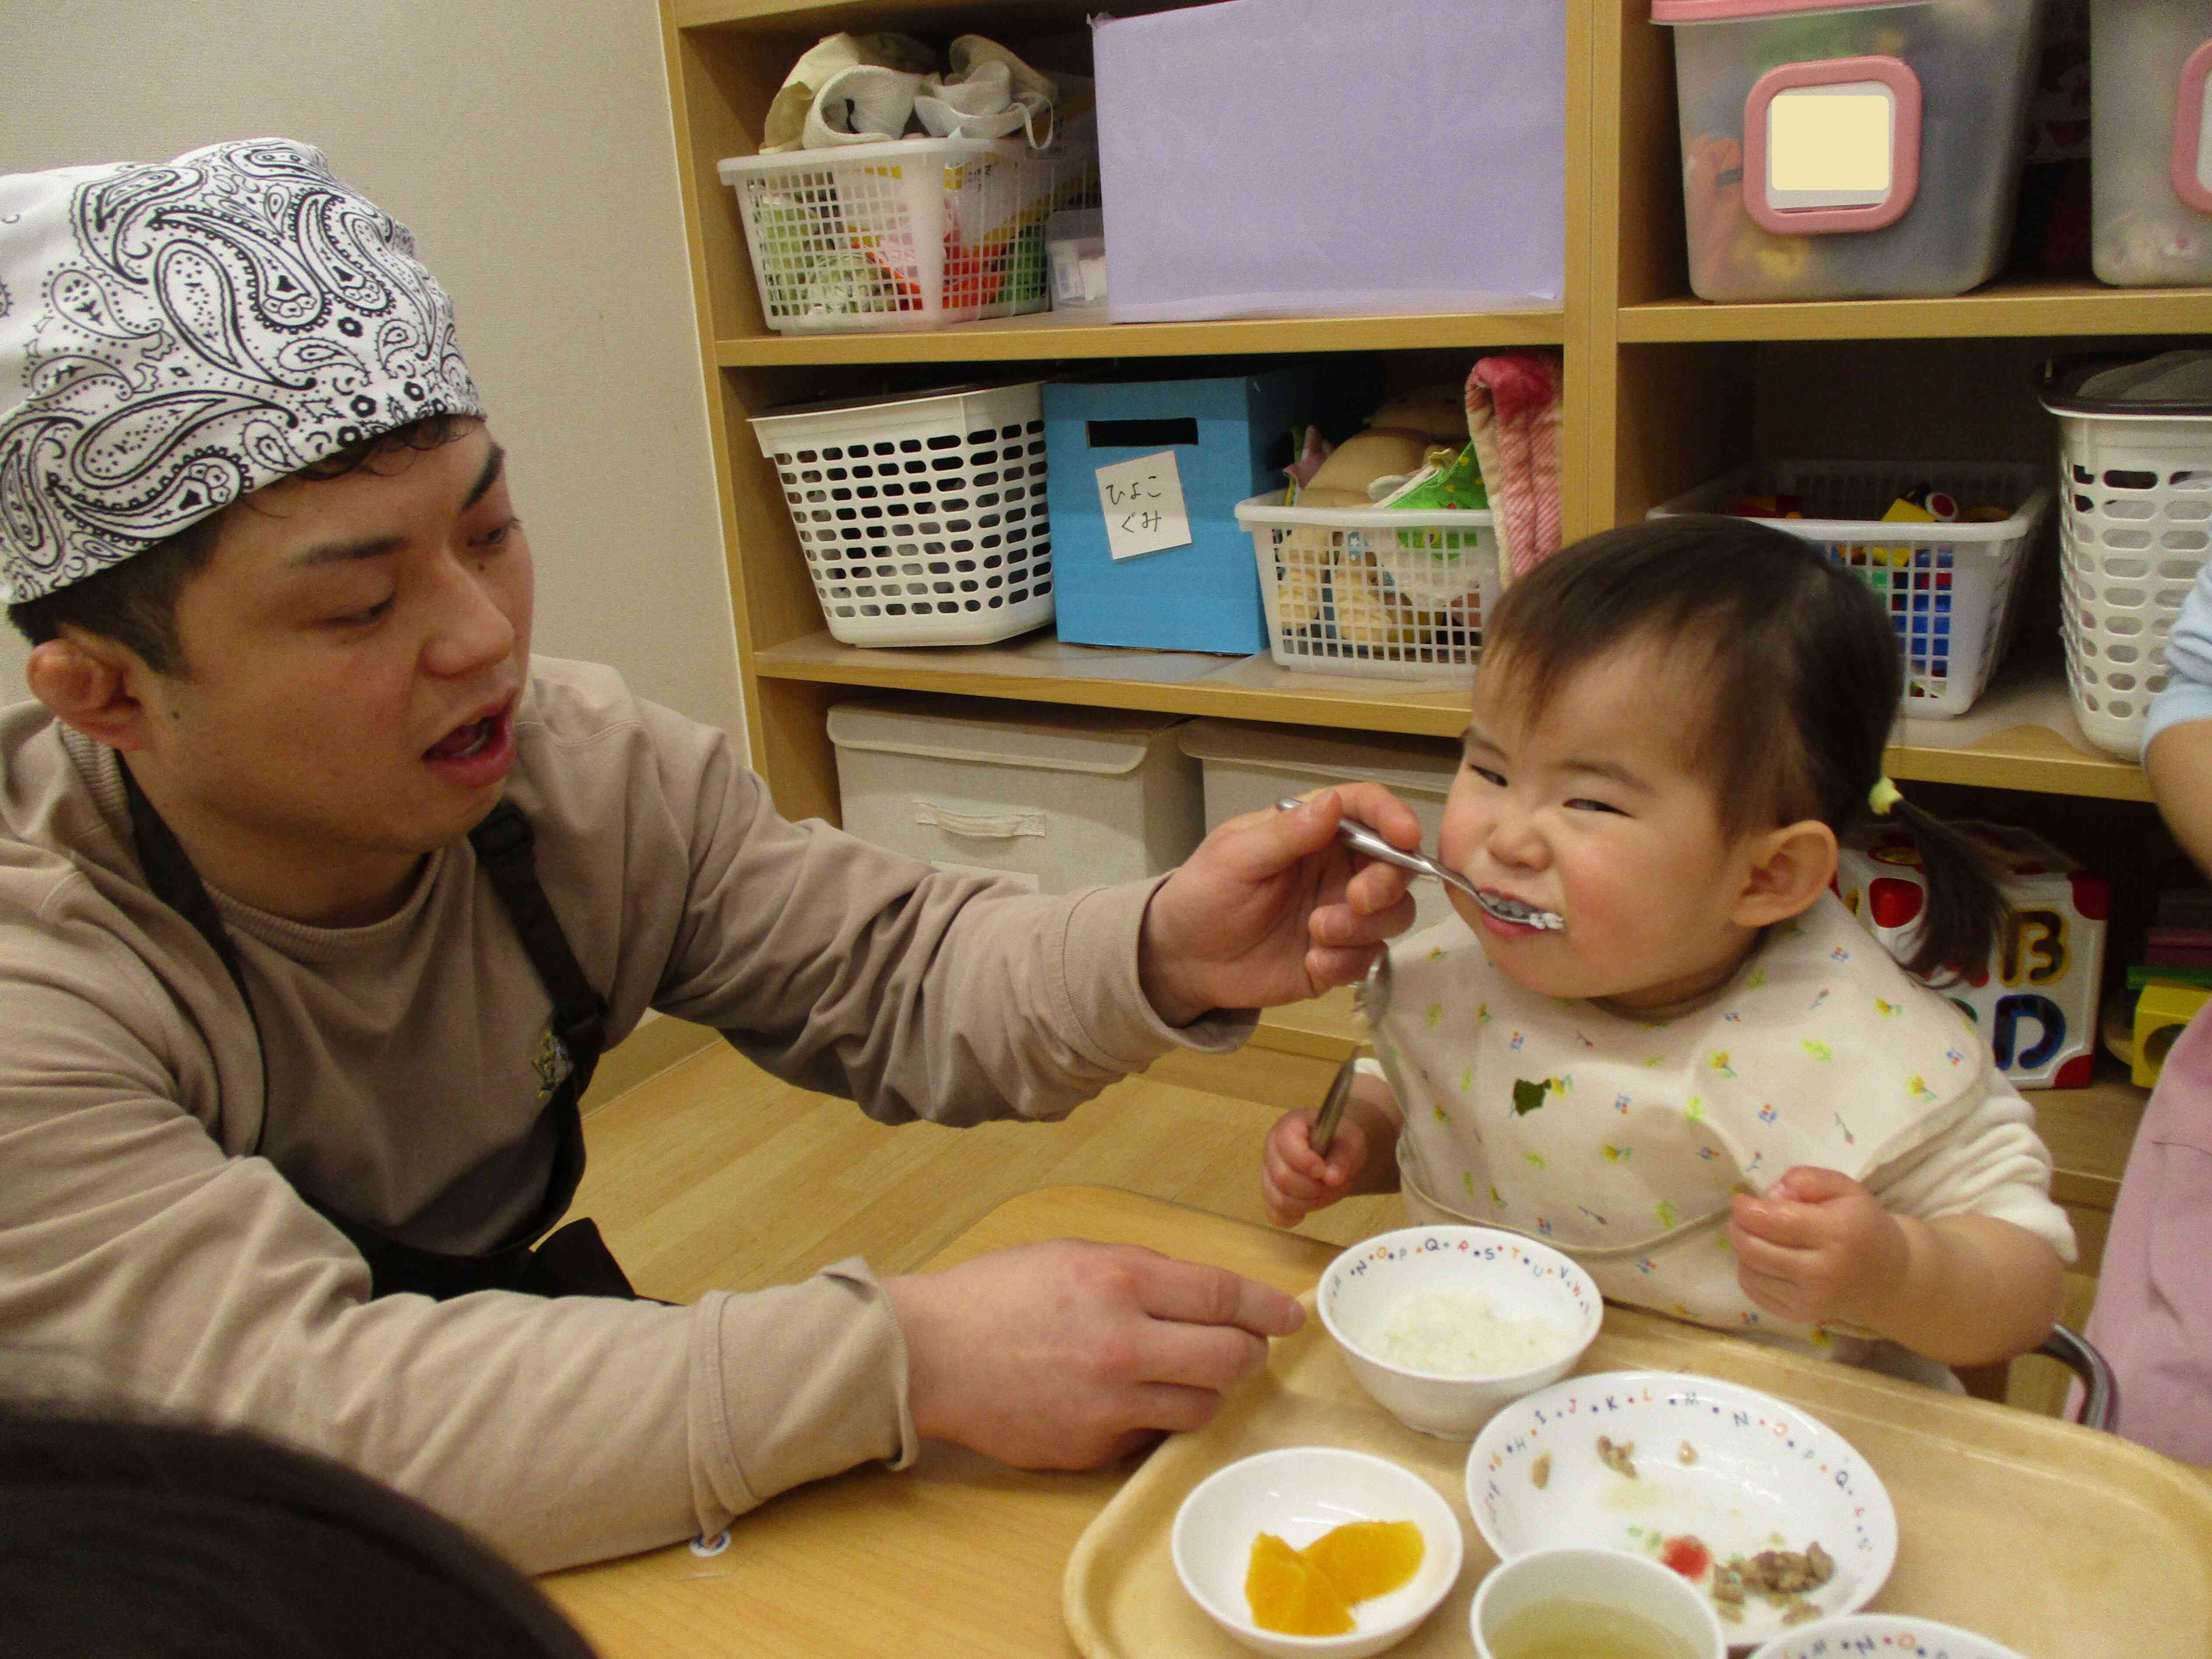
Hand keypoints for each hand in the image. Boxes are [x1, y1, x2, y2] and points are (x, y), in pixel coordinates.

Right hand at [883, 1240, 1303, 1467]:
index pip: (1224, 1298)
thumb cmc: (997, 1295)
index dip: (1268, 1308)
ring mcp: (1110, 1405)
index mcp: (1120, 1282)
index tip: (1291, 1315)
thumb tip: (1204, 1298)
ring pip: (1204, 1407)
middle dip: (1248, 1351)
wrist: (929, 1356)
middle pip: (1231, 1359)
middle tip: (1241, 1346)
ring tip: (1179, 1373)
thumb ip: (1142, 1273)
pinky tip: (1125, 1398)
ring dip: (1205, 1389)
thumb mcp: (1073, 1254)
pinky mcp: (1093, 1449)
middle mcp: (1124, 1346)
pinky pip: (1153, 1438)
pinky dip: (1153, 1419)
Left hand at [1137, 787, 1420, 1025]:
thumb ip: (1287, 834)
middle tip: (1355, 901)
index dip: (1393, 815)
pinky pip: (1369, 959)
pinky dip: (1348, 963)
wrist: (1185, 960)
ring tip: (1317, 935)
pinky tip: (1312, 963)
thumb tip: (1335, 802)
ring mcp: (1343, 913)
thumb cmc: (1205, 893)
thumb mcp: (1236, 857)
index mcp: (1314, 831)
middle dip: (1386, 883)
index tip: (1406, 836)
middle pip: (1396, 865)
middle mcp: (1338, 868)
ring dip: (1364, 927)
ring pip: (1393, 914)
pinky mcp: (1341, 957)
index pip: (1367, 808)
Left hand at [1728, 1165, 1907, 1328]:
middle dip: (1738, 1227)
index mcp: (1837, 1234)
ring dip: (1742, 1249)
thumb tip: (1772, 1193)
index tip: (1741, 1199)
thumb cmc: (1863, 1225)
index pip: (1775, 1221)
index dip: (1747, 1209)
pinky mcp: (1801, 1316)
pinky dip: (1749, 1271)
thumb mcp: (1846, 1189)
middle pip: (1754, 1249)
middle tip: (1742, 1216)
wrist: (1889, 1276)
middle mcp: (1823, 1272)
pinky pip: (1755, 1292)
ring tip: (1755, 1236)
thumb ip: (1808, 1179)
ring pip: (1750, 1272)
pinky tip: (1764, 1259)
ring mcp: (1811, 1300)